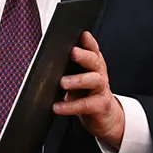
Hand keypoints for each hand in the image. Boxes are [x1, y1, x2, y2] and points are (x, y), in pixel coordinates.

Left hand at [53, 30, 123, 150]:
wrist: (105, 118)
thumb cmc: (88, 94)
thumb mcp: (79, 78)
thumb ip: (69, 67)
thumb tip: (47, 58)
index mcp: (94, 65)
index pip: (93, 49)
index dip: (89, 41)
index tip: (82, 35)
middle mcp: (99, 74)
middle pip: (95, 61)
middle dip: (84, 56)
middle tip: (73, 52)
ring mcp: (101, 90)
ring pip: (94, 80)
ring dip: (78, 80)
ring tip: (63, 82)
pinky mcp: (100, 106)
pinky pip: (85, 105)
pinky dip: (70, 106)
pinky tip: (58, 106)